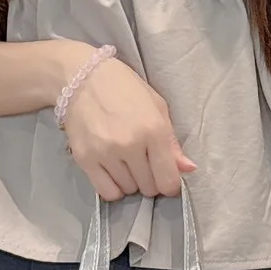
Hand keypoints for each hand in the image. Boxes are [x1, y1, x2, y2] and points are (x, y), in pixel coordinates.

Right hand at [62, 56, 195, 201]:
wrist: (82, 78)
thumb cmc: (125, 88)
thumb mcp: (157, 107)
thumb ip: (172, 142)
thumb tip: (188, 169)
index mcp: (154, 130)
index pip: (168, 179)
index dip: (171, 184)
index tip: (166, 177)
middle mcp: (130, 145)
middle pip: (149, 187)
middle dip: (151, 180)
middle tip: (144, 163)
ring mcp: (106, 153)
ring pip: (128, 190)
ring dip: (131, 182)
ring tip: (126, 162)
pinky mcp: (85, 159)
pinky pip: (106, 192)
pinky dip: (113, 188)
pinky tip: (114, 173)